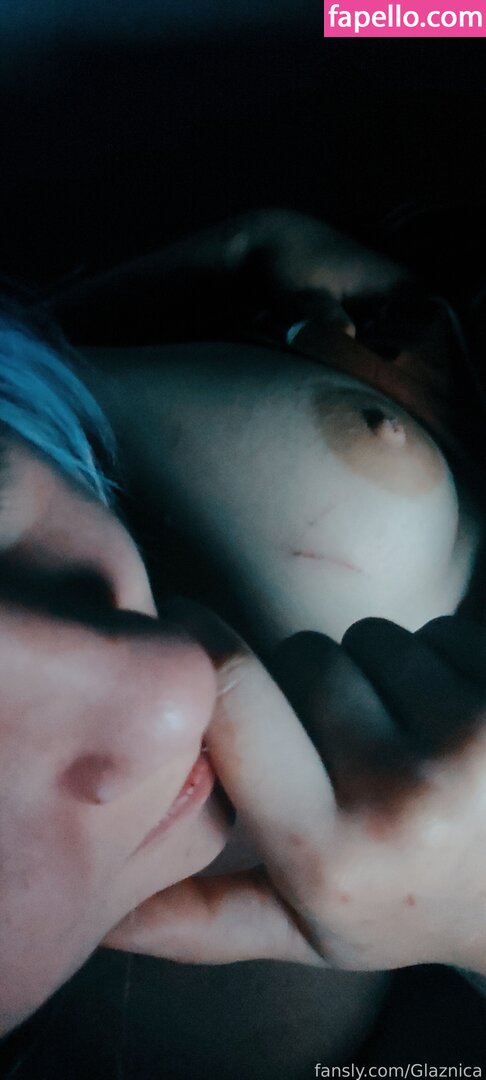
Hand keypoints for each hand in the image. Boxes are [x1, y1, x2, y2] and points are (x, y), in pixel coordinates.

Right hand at [106, 608, 485, 975]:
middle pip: (305, 656)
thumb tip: (104, 916)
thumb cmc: (409, 905)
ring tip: (404, 737)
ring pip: (373, 637)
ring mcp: (473, 740)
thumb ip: (202, 917)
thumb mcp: (308, 930)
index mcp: (328, 852)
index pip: (233, 698)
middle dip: (306, 680)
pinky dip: (438, 660)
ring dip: (378, 670)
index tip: (184, 626)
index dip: (198, 643)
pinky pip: (441, 631)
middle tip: (342, 742)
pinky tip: (452, 719)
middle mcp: (403, 798)